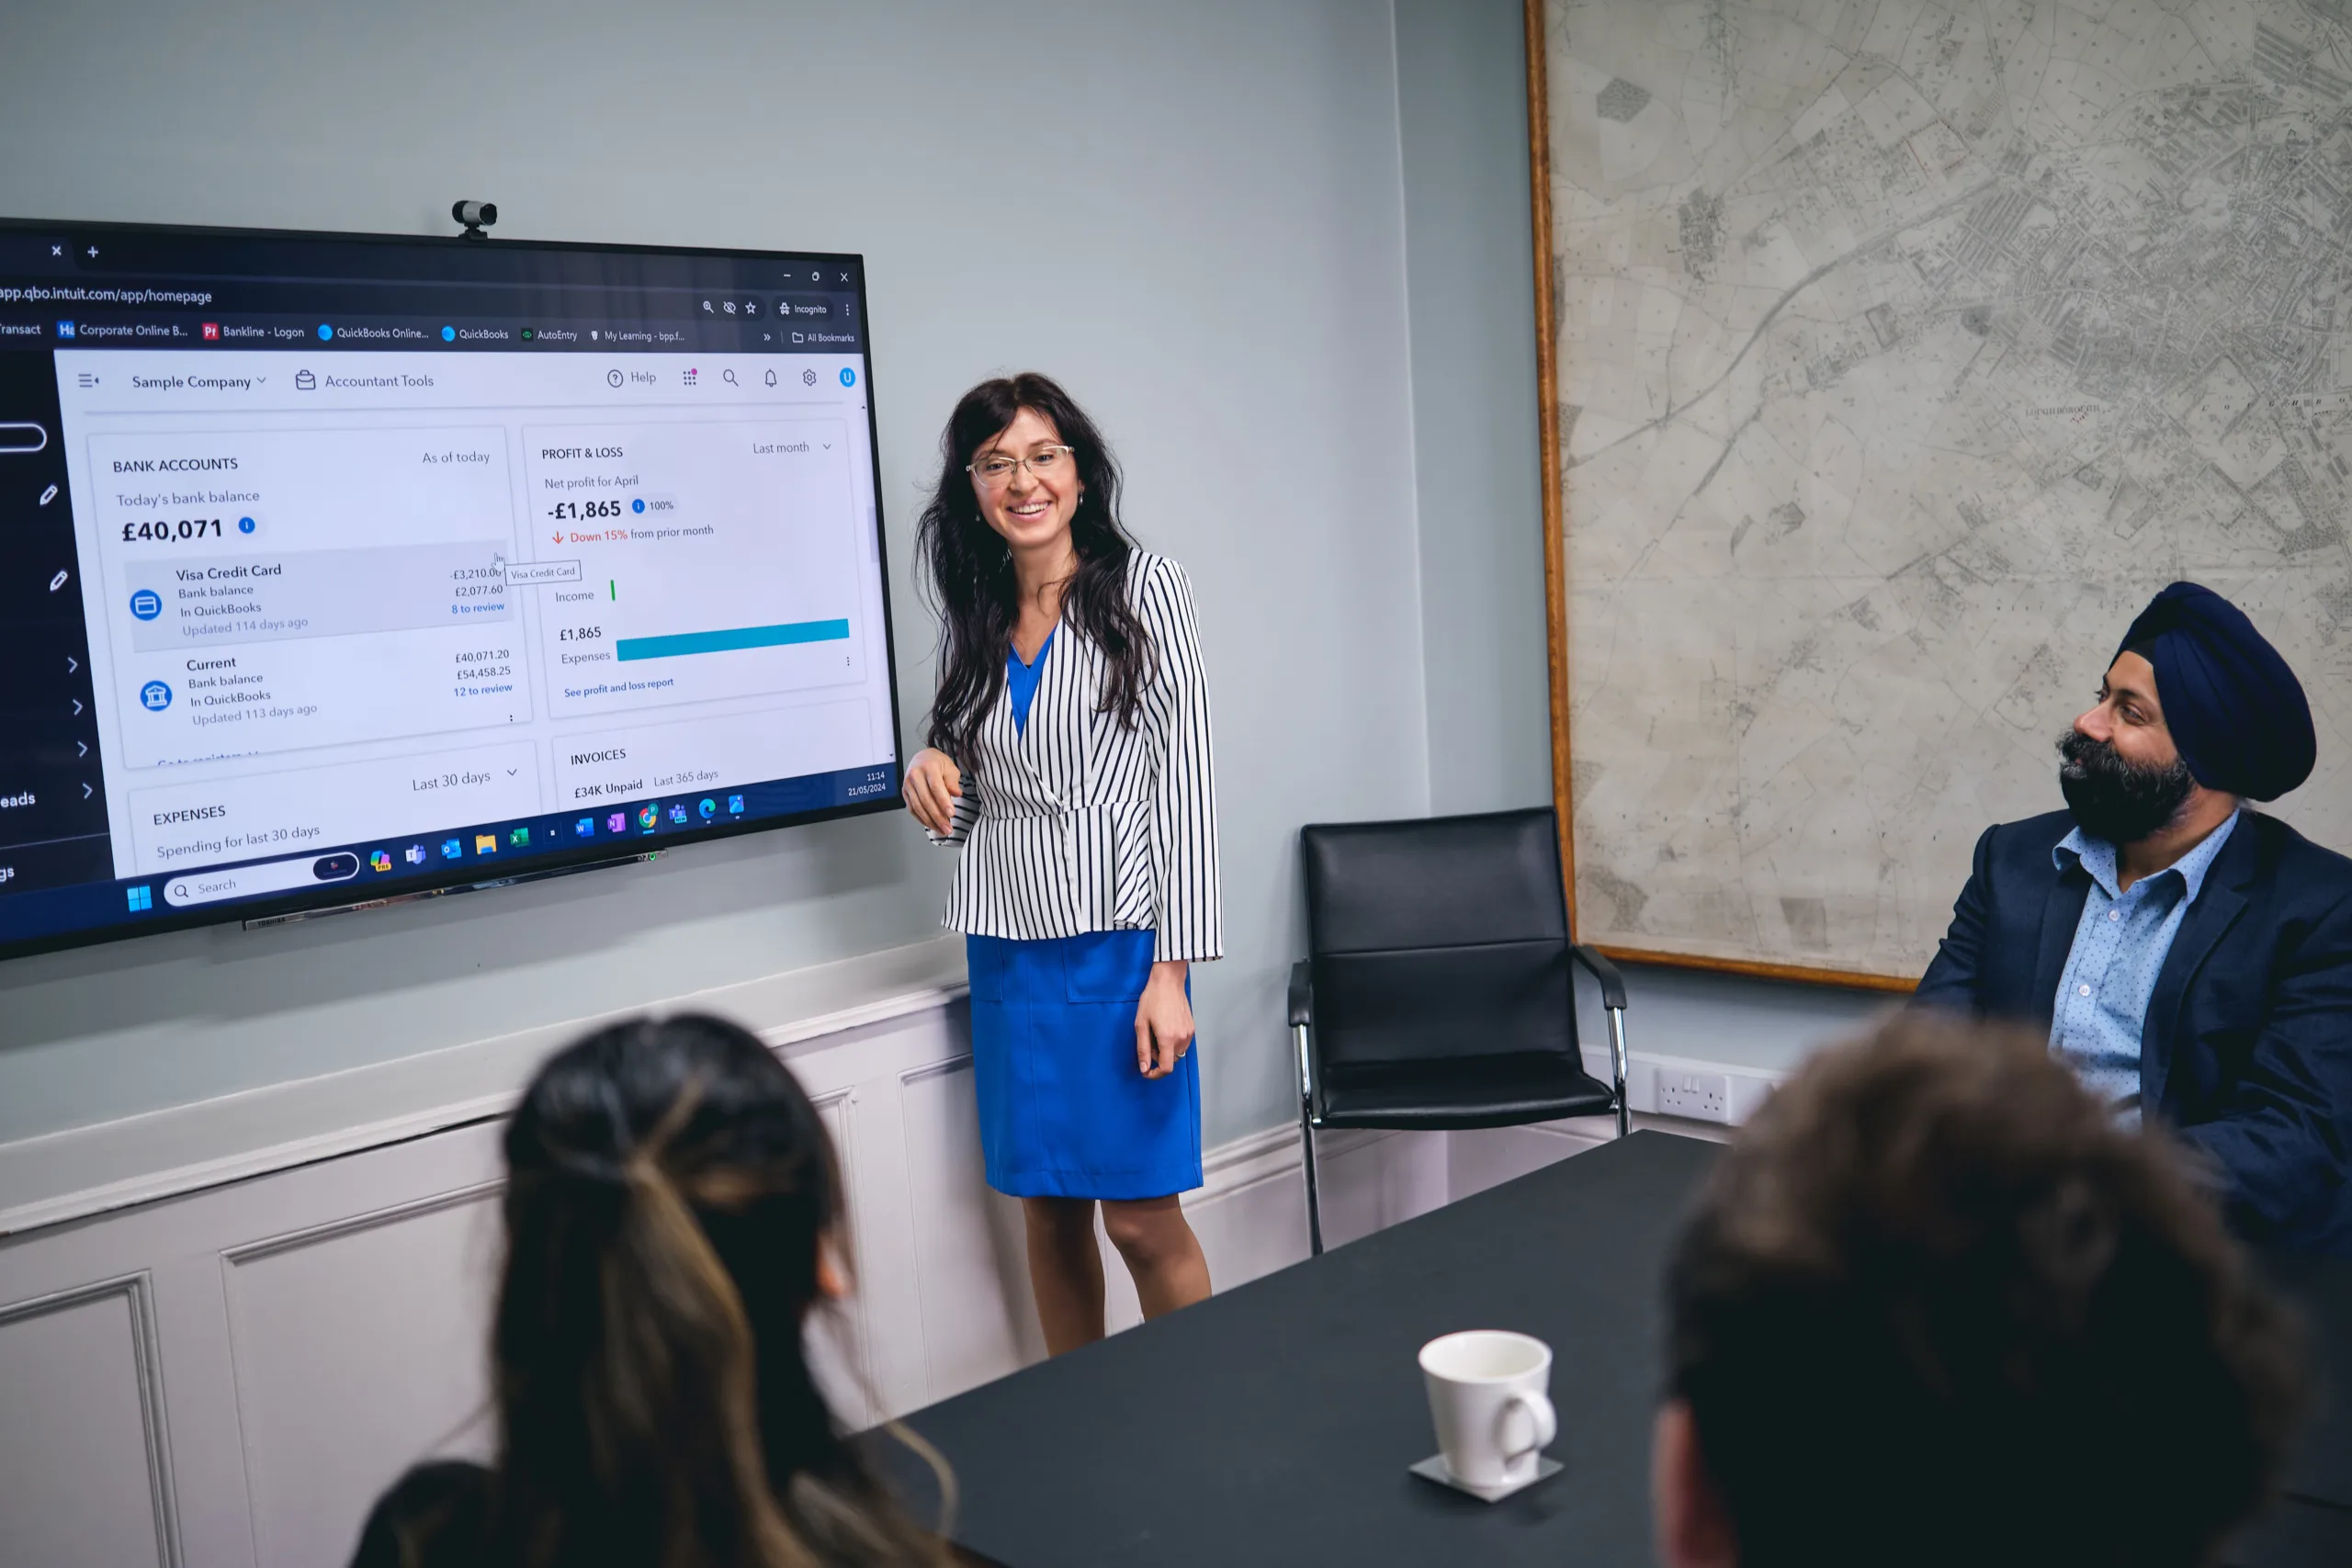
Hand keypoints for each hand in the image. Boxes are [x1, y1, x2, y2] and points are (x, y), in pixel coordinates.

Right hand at [905, 747, 962, 834]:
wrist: (922, 758)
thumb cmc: (937, 763)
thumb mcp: (950, 768)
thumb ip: (953, 781)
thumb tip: (956, 793)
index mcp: (928, 767)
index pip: (936, 787)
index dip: (943, 802)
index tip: (951, 814)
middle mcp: (915, 775)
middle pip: (926, 800)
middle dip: (938, 817)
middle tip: (948, 828)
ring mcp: (908, 785)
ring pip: (918, 807)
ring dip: (930, 821)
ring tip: (942, 830)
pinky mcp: (905, 793)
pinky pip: (912, 809)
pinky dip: (922, 819)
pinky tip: (931, 825)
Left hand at [1135, 961, 1193, 1078]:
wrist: (1169, 982)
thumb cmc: (1152, 999)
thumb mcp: (1141, 1024)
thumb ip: (1143, 1049)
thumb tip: (1144, 1068)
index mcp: (1168, 1039)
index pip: (1166, 1068)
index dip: (1156, 1074)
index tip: (1147, 1072)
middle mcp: (1181, 1038)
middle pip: (1171, 1061)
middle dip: (1158, 1058)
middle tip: (1149, 1042)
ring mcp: (1189, 1033)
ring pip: (1177, 1053)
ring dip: (1166, 1050)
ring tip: (1157, 1034)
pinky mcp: (1192, 1028)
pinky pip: (1182, 1044)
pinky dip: (1173, 1043)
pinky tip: (1165, 1028)